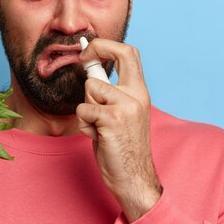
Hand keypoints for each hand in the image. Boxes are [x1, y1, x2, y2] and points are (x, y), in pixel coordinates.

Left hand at [76, 39, 161, 221]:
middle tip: (82, 58)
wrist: (134, 179)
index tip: (89, 50)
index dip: (107, 45)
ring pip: (91, 87)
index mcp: (140, 93)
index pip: (130, 52)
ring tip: (97, 127)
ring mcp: (126, 106)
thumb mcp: (122, 115)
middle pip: (118, 53)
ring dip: (86, 108)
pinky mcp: (112, 119)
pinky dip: (84, 124)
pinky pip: (83, 109)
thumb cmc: (122, 148)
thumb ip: (110, 94)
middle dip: (95, 51)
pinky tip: (96, 137)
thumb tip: (89, 68)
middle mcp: (137, 95)